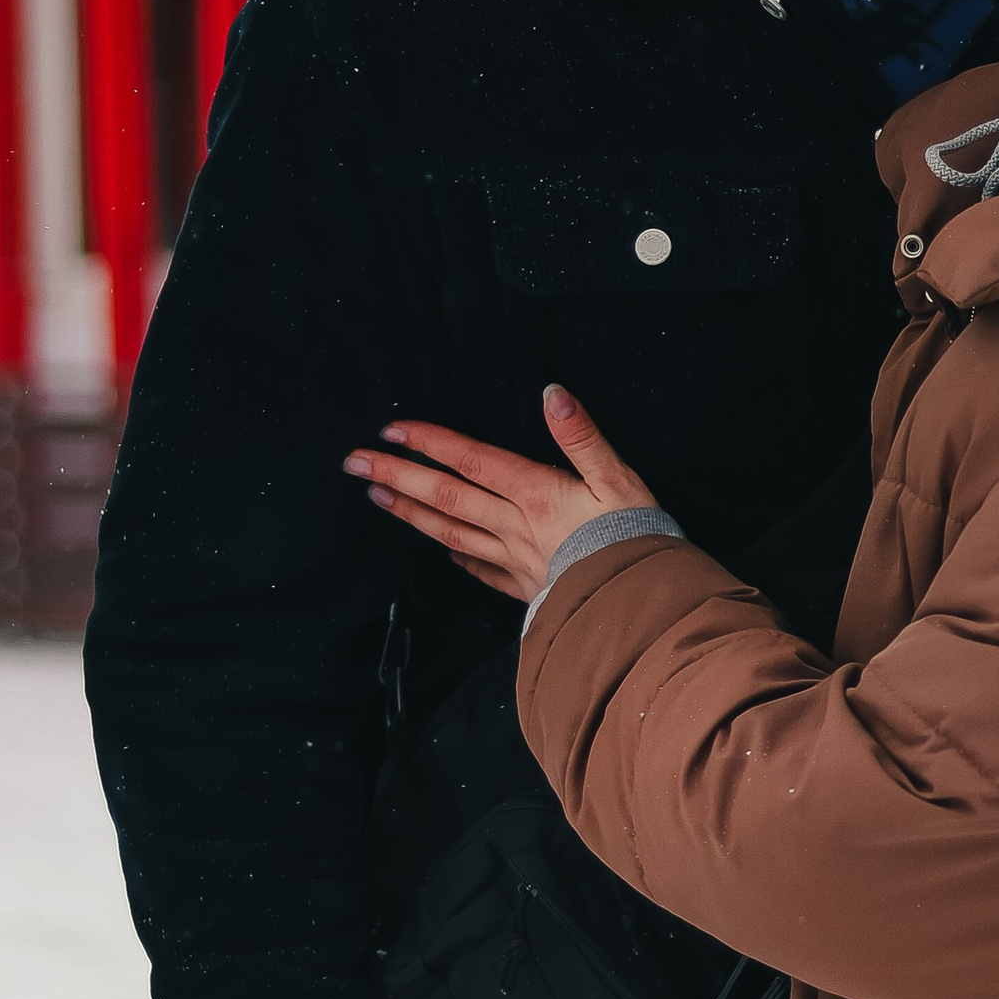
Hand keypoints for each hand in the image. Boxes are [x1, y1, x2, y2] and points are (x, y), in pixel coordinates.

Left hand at [346, 387, 659, 602]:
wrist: (643, 604)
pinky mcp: (529, 588)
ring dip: (412, 514)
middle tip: (355, 463)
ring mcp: (516, 560)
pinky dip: (462, 559)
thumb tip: (552, 394)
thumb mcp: (618, 476)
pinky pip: (485, 571)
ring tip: (378, 499)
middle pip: (447, 496)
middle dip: (398, 476)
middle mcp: (514, 526)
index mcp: (535, 493)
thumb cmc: (637, 536)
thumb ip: (582, 435)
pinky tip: (448, 554)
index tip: (391, 430)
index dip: (429, 442)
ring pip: (453, 532)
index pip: (471, 459)